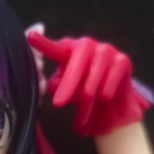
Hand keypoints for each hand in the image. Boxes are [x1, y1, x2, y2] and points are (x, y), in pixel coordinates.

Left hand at [27, 31, 153, 135]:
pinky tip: (103, 100)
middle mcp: (87, 44)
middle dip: (67, 88)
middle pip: (75, 68)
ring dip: (84, 104)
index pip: (54, 48)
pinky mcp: (122, 61)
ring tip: (81, 116)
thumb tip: (54, 85)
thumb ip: (56, 85)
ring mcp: (106, 50)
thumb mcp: (64, 87)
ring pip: (91, 83)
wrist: (112, 100)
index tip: (30, 37)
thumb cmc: (81, 90)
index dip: (42, 43)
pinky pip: (108, 86)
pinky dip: (103, 98)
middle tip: (57, 104)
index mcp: (68, 49)